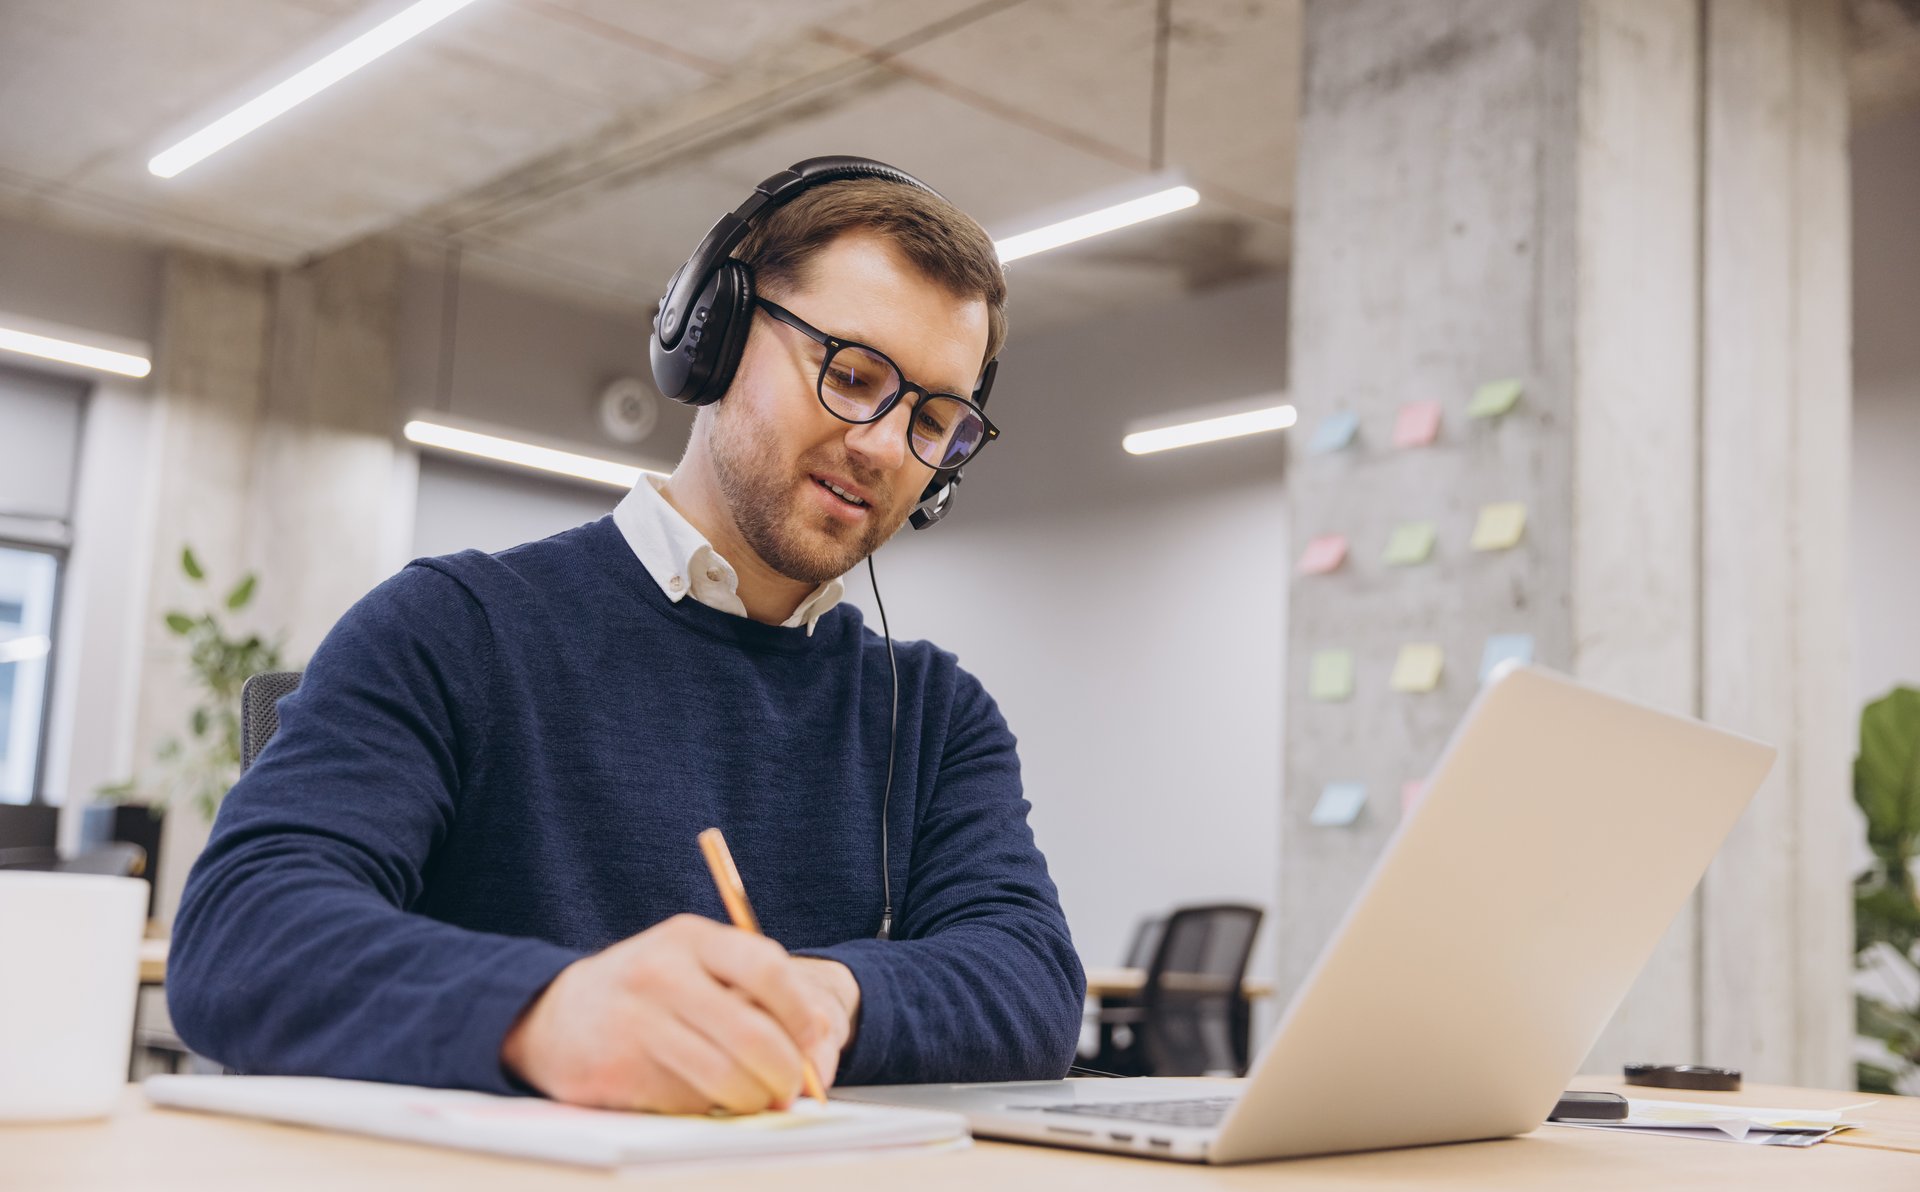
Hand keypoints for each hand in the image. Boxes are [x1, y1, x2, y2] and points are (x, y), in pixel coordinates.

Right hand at [500, 914, 858, 1113]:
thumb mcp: (693, 962)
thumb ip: (751, 987)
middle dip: (786, 1071)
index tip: (812, 1036)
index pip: (765, 968)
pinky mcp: (617, 1072)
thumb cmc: (649, 989)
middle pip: (751, 1035)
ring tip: (755, 1096)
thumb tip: (819, 1039)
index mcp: (688, 938)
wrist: (556, 1015)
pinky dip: (708, 1107)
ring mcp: (635, 1024)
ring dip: (753, 1099)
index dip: (799, 1011)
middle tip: (794, 1087)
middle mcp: (660, 974)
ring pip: (724, 1078)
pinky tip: (699, 1092)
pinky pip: (688, 1102)